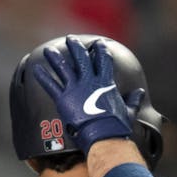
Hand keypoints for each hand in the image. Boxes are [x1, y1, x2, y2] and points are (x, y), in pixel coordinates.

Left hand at [31, 36, 144, 151]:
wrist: (103, 137)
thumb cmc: (117, 126)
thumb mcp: (129, 111)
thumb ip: (133, 100)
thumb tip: (140, 93)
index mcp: (105, 83)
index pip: (103, 60)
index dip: (101, 50)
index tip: (98, 43)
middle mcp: (89, 82)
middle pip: (81, 58)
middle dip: (76, 47)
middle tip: (70, 39)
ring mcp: (75, 89)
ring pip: (63, 67)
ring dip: (56, 57)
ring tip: (49, 50)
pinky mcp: (64, 99)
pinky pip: (51, 85)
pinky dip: (43, 77)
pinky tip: (36, 69)